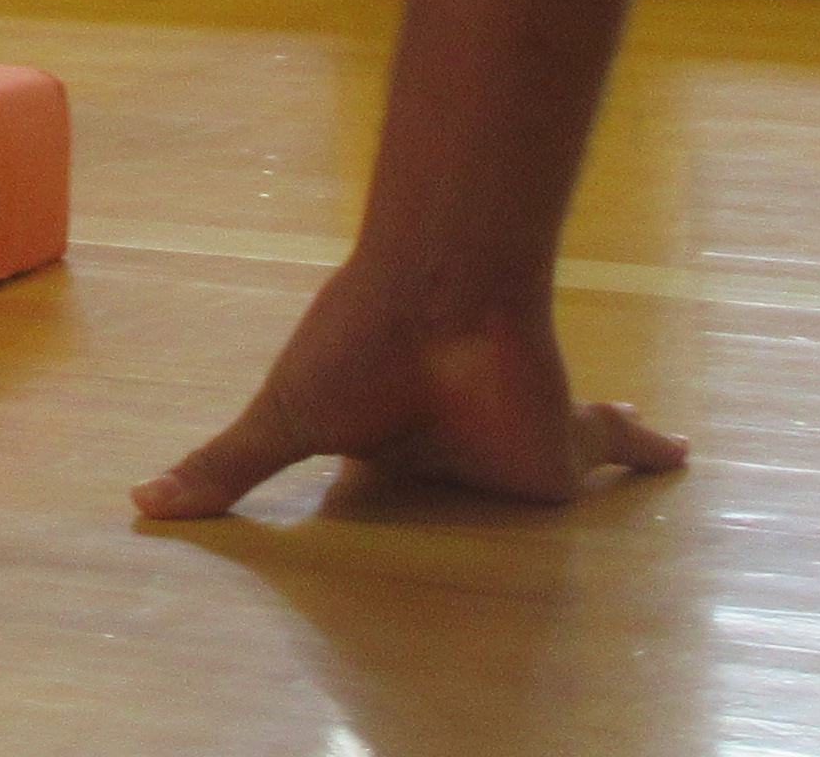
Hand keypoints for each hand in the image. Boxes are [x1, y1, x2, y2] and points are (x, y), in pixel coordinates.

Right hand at [134, 260, 686, 522]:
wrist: (439, 297)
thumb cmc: (357, 347)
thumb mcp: (286, 421)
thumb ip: (226, 468)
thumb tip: (137, 505)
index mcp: (386, 448)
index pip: (388, 488)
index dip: (391, 500)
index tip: (388, 512)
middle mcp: (452, 449)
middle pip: (476, 490)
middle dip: (490, 490)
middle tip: (510, 522)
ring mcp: (511, 450)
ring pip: (552, 477)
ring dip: (579, 468)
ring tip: (609, 474)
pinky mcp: (565, 449)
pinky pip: (617, 451)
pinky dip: (649, 451)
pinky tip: (681, 454)